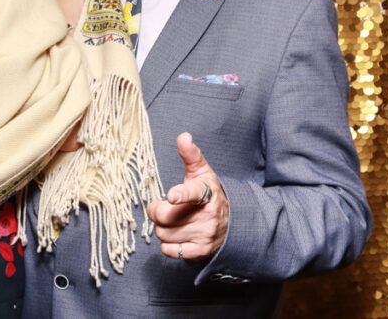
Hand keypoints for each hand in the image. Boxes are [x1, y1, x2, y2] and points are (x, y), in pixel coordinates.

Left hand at [146, 132, 228, 260]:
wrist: (231, 222)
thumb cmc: (209, 194)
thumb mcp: (202, 173)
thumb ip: (191, 155)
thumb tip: (184, 136)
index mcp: (206, 192)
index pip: (193, 192)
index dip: (181, 194)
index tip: (172, 196)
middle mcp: (208, 215)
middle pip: (166, 217)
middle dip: (157, 211)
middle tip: (161, 206)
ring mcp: (205, 234)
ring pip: (164, 234)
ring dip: (163, 228)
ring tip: (173, 221)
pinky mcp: (200, 251)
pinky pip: (170, 250)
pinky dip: (168, 244)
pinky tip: (177, 234)